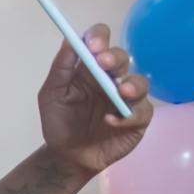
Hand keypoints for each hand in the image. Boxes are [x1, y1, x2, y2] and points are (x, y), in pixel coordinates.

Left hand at [37, 23, 152, 177]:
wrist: (66, 155)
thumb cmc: (59, 122)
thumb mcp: (51, 95)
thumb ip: (60, 69)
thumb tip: (69, 40)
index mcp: (91, 68)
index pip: (100, 42)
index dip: (99, 38)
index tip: (92, 46)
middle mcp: (112, 78)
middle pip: (122, 58)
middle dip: (115, 58)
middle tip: (105, 64)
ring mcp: (127, 98)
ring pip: (140, 82)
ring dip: (132, 84)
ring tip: (120, 92)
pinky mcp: (137, 119)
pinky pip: (141, 112)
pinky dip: (127, 116)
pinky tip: (110, 121)